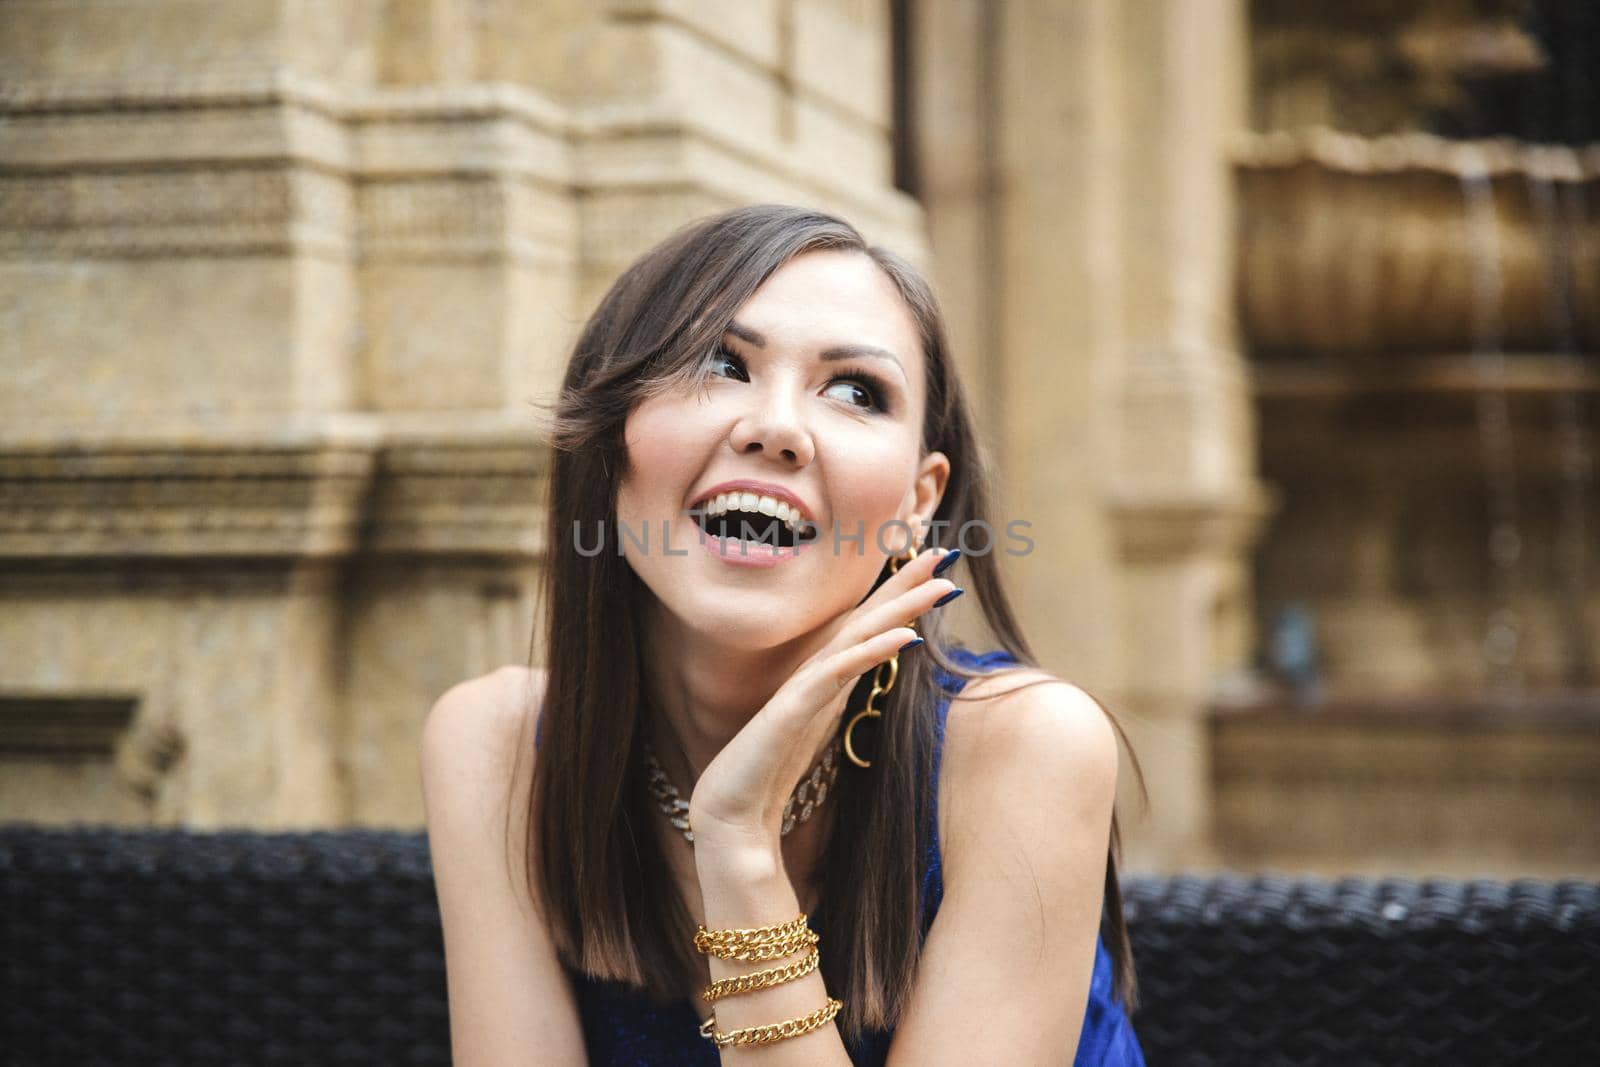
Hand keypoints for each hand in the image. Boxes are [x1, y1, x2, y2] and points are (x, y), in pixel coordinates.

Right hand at [685, 546, 958, 855]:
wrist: (732, 816)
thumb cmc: (767, 776)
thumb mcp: (813, 732)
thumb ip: (833, 703)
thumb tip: (862, 681)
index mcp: (823, 681)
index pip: (865, 629)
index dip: (898, 599)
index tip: (935, 574)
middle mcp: (814, 676)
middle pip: (864, 619)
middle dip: (903, 585)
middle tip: (942, 552)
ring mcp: (803, 689)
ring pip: (856, 635)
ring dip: (898, 606)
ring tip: (937, 582)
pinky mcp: (793, 709)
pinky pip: (839, 673)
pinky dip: (872, 650)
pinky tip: (905, 635)